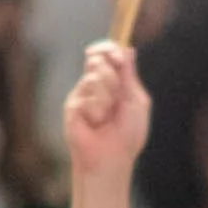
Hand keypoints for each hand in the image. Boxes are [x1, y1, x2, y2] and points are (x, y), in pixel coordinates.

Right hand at [65, 37, 151, 178]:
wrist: (112, 158)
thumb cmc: (128, 134)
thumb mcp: (135, 100)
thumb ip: (129, 75)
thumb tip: (127, 49)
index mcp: (112, 82)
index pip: (106, 54)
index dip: (110, 49)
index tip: (117, 54)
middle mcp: (95, 85)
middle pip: (98, 58)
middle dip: (112, 74)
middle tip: (117, 96)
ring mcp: (82, 94)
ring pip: (95, 77)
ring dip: (108, 97)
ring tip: (107, 117)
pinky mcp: (72, 105)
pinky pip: (87, 95)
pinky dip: (98, 109)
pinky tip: (96, 123)